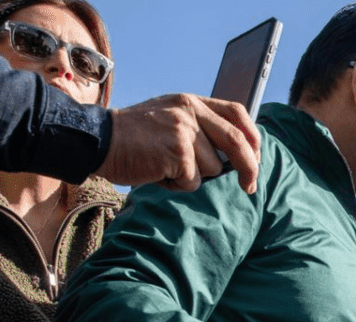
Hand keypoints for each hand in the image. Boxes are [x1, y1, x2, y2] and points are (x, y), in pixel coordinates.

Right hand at [98, 94, 260, 193]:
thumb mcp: (169, 118)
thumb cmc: (135, 137)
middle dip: (250, 168)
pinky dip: (178, 185)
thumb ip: (199, 127)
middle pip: (236, 142)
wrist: (98, 140)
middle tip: (250, 186)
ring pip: (213, 168)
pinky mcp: (177, 153)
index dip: (253, 136)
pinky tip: (158, 173)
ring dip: (194, 177)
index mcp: (191, 102)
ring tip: (167, 167)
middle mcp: (190, 112)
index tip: (258, 156)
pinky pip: (193, 181)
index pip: (237, 112)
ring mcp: (183, 131)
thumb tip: (236, 155)